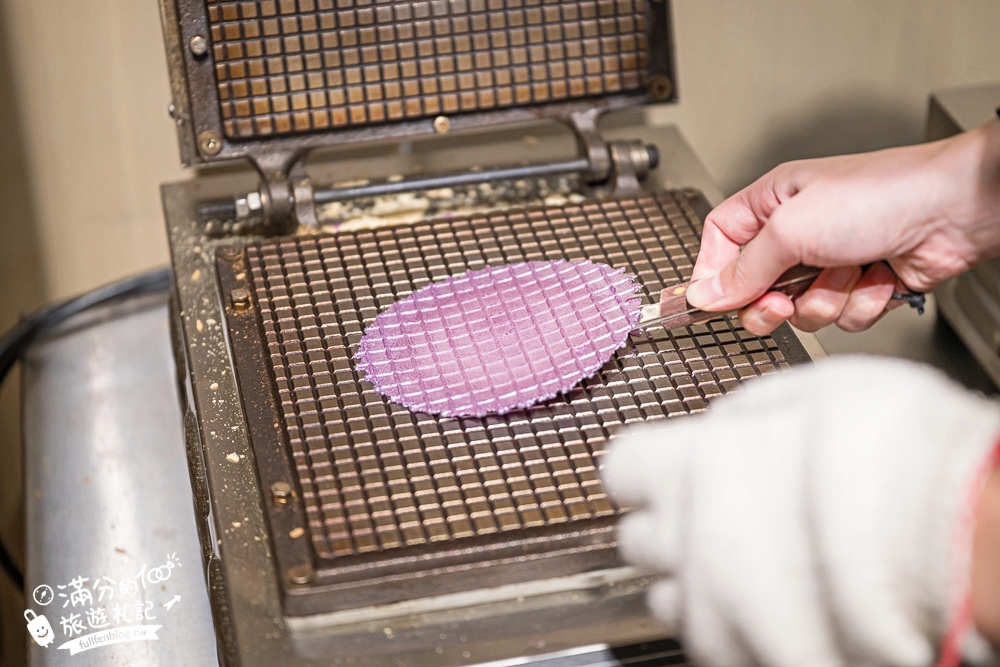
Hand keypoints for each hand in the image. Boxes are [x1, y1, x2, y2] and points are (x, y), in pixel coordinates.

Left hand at [601, 357, 999, 666]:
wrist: (957, 537)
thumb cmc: (896, 456)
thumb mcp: (811, 389)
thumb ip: (745, 410)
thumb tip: (722, 426)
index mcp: (688, 466)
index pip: (620, 469)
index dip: (647, 466)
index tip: (667, 466)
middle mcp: (686, 542)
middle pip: (638, 539)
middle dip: (670, 524)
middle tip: (718, 513)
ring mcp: (714, 611)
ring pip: (668, 599)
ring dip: (696, 579)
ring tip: (754, 564)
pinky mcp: (746, 659)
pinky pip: (715, 643)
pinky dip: (734, 624)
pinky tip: (779, 603)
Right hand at [686, 120, 999, 334]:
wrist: (953, 210)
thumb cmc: (879, 195)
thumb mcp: (791, 229)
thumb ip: (743, 268)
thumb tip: (706, 293)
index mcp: (771, 204)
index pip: (720, 242)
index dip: (712, 275)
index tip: (709, 302)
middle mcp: (798, 233)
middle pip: (756, 288)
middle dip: (772, 303)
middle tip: (782, 302)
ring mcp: (829, 262)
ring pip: (800, 310)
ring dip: (826, 300)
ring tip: (849, 271)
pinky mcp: (860, 285)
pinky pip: (840, 317)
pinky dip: (860, 303)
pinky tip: (877, 275)